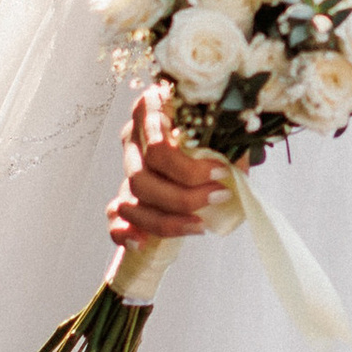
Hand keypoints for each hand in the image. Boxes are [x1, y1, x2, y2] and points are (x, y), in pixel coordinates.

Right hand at [105, 80, 226, 252]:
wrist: (204, 144)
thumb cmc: (216, 131)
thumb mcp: (225, 128)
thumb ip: (228, 143)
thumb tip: (236, 171)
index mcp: (152, 109)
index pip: (157, 146)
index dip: (189, 167)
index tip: (222, 173)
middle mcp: (134, 137)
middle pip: (142, 177)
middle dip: (183, 196)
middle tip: (219, 196)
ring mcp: (127, 167)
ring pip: (131, 200)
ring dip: (167, 220)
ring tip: (199, 226)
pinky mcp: (126, 192)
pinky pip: (115, 216)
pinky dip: (124, 231)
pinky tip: (142, 242)